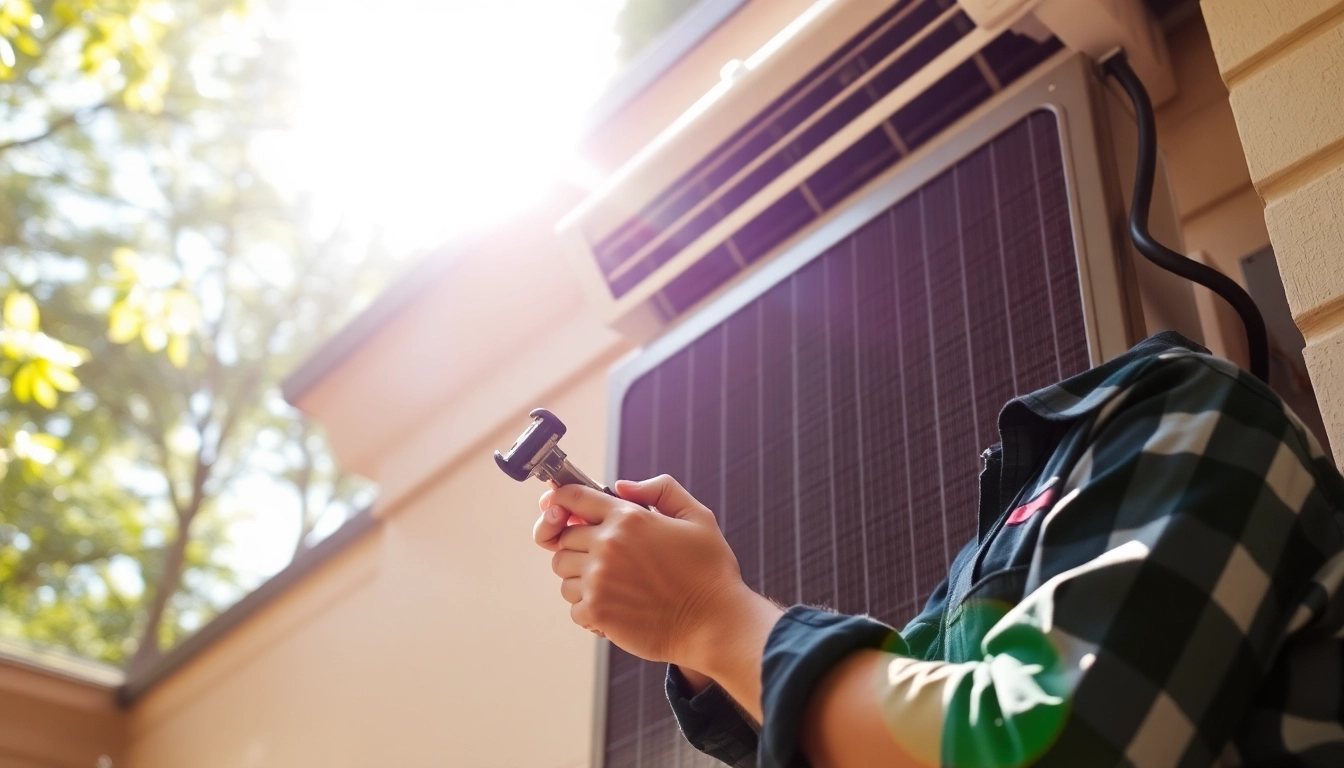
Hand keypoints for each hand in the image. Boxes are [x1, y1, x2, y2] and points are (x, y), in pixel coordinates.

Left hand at [532, 475, 748, 667]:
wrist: (715, 624)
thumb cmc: (710, 573)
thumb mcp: (697, 518)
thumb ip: (661, 490)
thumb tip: (622, 486)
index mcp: (629, 518)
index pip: (573, 497)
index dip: (562, 502)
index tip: (563, 511)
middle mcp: (608, 545)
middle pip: (563, 538)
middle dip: (579, 545)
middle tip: (606, 558)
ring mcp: (599, 580)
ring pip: (563, 573)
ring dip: (581, 578)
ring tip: (612, 585)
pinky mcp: (597, 612)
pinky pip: (572, 606)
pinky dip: (588, 609)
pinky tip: (615, 607)